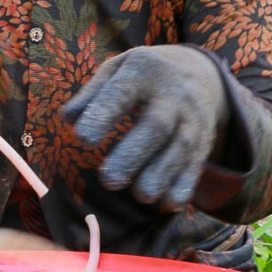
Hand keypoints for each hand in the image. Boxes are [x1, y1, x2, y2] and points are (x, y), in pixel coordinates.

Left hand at [63, 45, 227, 209]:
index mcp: (143, 71)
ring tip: (141, 196)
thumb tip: (68, 119)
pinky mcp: (203, 142)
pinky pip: (197, 164)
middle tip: (109, 181)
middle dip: (134, 154)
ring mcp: (192, 120)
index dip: (103, 114)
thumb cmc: (144, 75)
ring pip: (181, 148)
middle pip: (156, 126)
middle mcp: (172, 96)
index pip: (121, 92)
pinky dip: (185, 185)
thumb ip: (91, 94)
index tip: (82, 138)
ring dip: (162, 175)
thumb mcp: (117, 69)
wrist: (199, 72)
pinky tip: (168, 203)